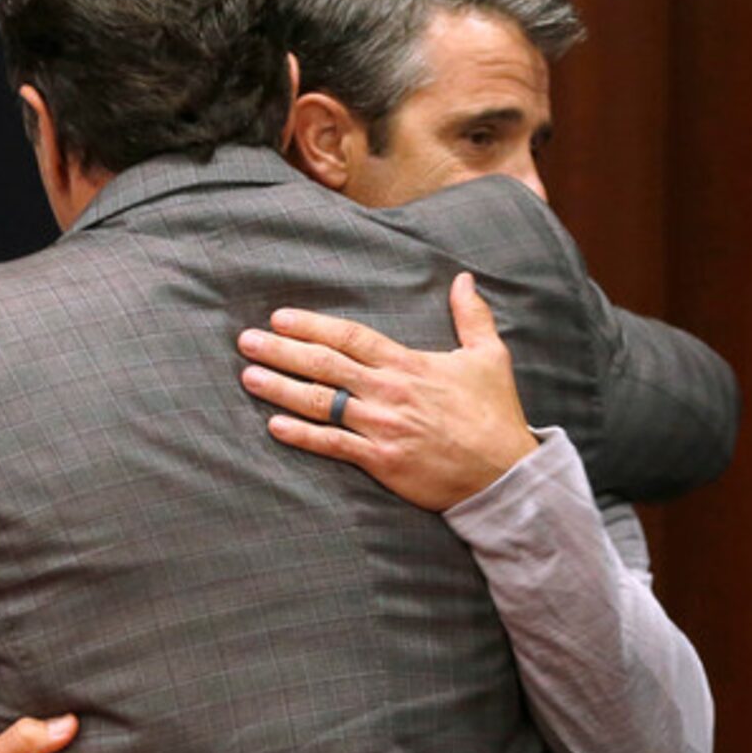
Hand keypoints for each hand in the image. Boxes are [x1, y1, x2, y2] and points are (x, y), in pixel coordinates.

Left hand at [237, 272, 538, 511]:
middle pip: (325, 365)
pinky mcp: (382, 460)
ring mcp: (383, 427)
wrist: (505, 473)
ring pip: (322, 403)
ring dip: (281, 389)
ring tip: (248, 377)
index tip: (280, 318)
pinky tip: (274, 425)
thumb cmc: (495, 415)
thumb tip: (464, 279)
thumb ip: (472, 316)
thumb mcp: (490, 357)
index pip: (350, 338)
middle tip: (246, 342)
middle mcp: (389, 392)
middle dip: (281, 351)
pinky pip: (333, 445)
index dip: (312, 326)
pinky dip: (302, 435)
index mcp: (409, 364)